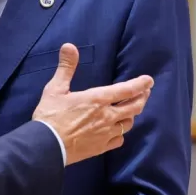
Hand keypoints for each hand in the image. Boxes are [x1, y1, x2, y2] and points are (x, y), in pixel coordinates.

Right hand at [32, 43, 152, 165]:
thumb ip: (66, 67)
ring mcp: (106, 134)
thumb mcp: (55, 88)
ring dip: (131, 115)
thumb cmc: (50, 116)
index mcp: (98, 99)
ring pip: (128, 124)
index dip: (140, 84)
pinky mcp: (101, 148)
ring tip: (131, 110)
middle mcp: (107, 116)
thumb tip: (69, 46)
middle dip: (143, 98)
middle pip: (134, 107)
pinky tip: (117, 131)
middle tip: (146, 92)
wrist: (46, 146)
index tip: (149, 80)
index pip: (127, 90)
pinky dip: (121, 134)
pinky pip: (119, 140)